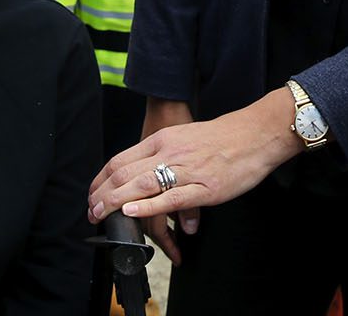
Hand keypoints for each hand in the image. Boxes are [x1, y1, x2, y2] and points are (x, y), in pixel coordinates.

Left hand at [88, 89, 299, 236]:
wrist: (257, 133)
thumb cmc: (224, 138)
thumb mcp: (185, 138)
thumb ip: (165, 155)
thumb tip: (147, 177)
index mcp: (163, 140)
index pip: (120, 159)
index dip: (101, 180)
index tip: (92, 194)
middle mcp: (169, 152)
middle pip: (124, 173)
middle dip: (102, 195)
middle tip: (91, 211)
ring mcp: (186, 170)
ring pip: (141, 185)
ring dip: (115, 202)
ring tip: (101, 215)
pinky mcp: (204, 188)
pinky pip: (170, 198)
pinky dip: (147, 206)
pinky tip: (131, 212)